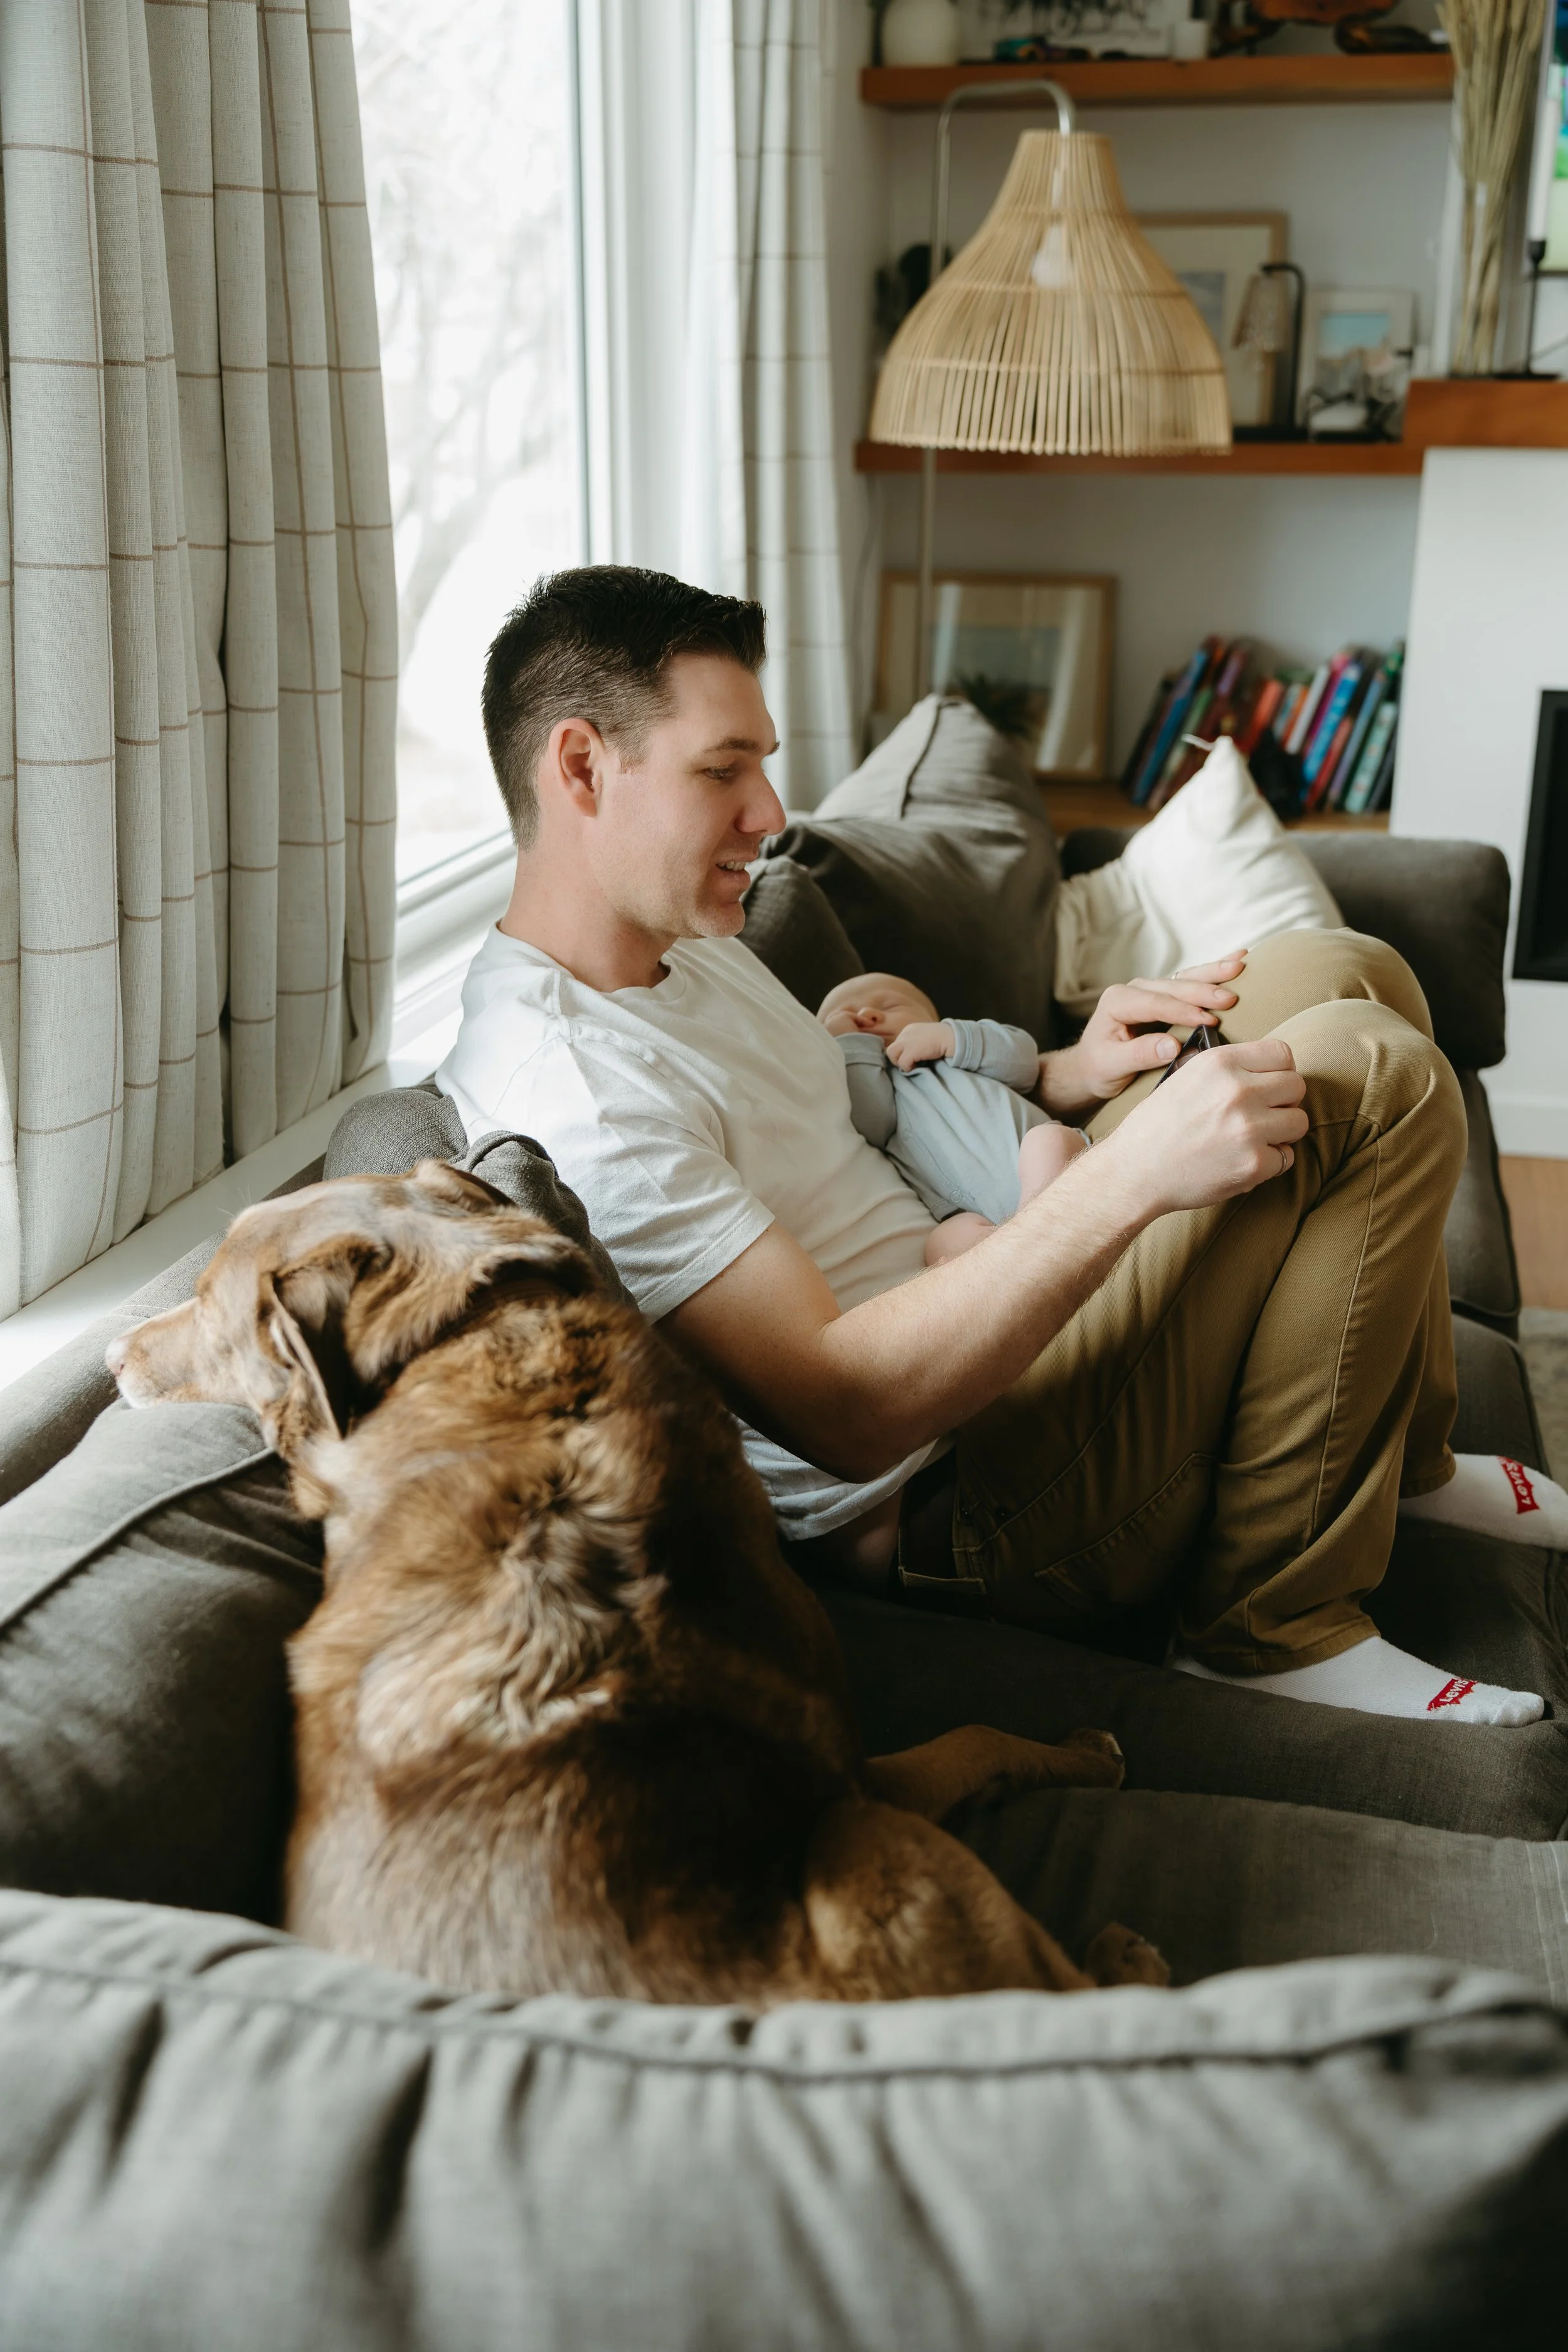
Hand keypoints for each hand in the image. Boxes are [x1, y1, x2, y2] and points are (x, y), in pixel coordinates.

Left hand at [886, 1020, 953, 1070]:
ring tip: (913, 1065)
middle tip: (909, 1064)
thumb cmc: (943, 1039)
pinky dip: (908, 1068)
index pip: (897, 1044)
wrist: (952, 1037)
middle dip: (898, 1058)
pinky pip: (902, 1064)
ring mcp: (906, 1041)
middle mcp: (905, 1033)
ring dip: (901, 1063)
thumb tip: (910, 1056)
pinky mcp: (910, 1051)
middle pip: (891, 1049)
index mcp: (909, 1029)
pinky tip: (918, 1067)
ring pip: (891, 1055)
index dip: (902, 1053)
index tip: (911, 1058)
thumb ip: (916, 1042)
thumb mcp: (926, 1037)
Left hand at [1039, 954, 1246, 1114]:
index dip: (1182, 1011)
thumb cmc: (1099, 1067)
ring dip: (1214, 973)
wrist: (1092, 1067)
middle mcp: (1135, 989)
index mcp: (1118, 1001)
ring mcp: (1152, 990)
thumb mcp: (1111, 1065)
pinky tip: (1237, 959)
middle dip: (1203, 990)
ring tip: (1241, 966)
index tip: (1208, 1021)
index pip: (1155, 1003)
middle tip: (1232, 997)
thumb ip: (1140, 1055)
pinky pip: (1191, 982)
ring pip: (1186, 978)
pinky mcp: (1166, 996)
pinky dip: (1213, 973)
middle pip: (1174, 986)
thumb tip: (1173, 1046)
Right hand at [1101, 1038, 1307, 1217]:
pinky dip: (1270, 1163)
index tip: (1269, 1086)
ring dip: (1282, 1132)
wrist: (1134, 1172)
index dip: (1279, 1072)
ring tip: (1255, 1139)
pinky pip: (1287, 1158)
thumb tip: (1263, 1068)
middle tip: (1263, 1116)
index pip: (1282, 1053)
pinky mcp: (1254, 1163)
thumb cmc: (1156, 1126)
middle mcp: (1238, 1090)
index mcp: (1220, 1063)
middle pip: (1297, 1086)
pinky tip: (1244, 1162)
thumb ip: (1225, 1069)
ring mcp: (1249, 1128)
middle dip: (1284, 1102)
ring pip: (1299, 1122)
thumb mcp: (1185, 1077)